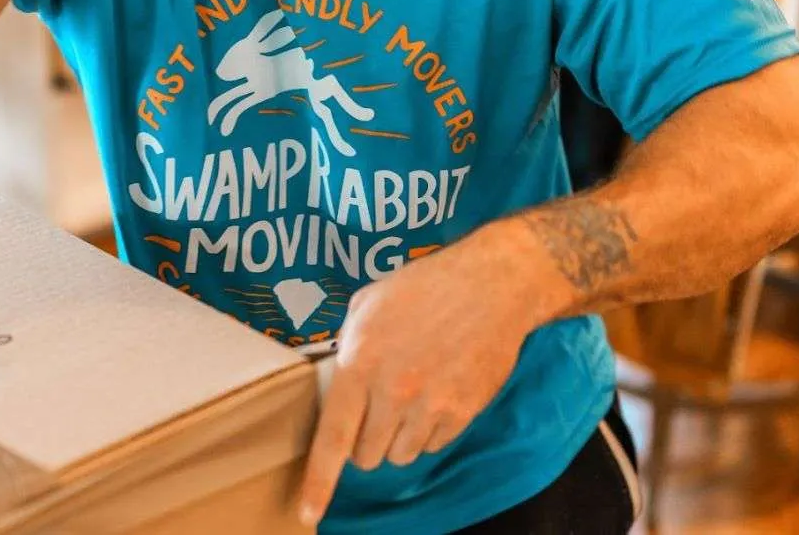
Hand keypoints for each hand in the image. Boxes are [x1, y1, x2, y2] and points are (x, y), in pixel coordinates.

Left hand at [296, 226, 551, 525]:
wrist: (490, 286)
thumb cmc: (423, 288)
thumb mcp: (366, 306)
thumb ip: (346, 348)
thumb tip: (335, 380)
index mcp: (359, 365)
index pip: (333, 440)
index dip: (318, 483)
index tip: (307, 514)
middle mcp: (393, 393)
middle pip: (366, 456)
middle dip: (364, 441)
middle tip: (376, 408)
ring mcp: (431, 407)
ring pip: (400, 455)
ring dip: (397, 437)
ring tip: (409, 395)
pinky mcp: (462, 413)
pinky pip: (433, 445)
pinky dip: (428, 431)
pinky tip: (435, 393)